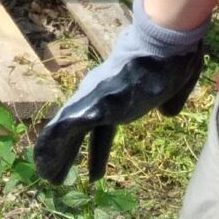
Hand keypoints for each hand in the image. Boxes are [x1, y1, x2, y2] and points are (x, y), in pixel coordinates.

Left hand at [30, 0, 206, 184]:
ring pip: (69, 129)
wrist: (165, 44)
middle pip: (79, 130)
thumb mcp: (174, 86)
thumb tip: (167, 112)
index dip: (97, 151)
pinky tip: (44, 154)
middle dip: (68, 153)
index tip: (94, 172)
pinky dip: (56, 140)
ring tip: (46, 174)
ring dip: (58, 152)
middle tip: (54, 174)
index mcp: (117, 95)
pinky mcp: (97, 103)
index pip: (101, 129)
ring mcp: (96, 99)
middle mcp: (101, 96)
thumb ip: (168, 100)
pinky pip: (69, 125)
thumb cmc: (171, 59)